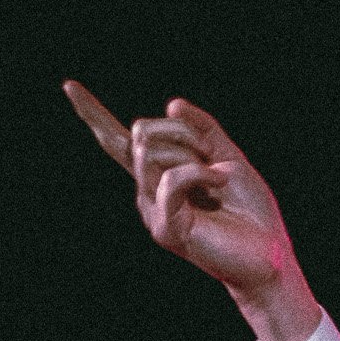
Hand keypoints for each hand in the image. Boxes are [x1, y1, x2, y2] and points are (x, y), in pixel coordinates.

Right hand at [63, 82, 320, 340]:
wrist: (270, 253)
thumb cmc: (251, 212)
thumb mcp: (228, 156)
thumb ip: (203, 129)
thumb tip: (171, 102)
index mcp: (160, 176)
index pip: (119, 142)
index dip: (93, 114)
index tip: (69, 86)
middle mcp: (149, 193)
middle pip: (142, 133)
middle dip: (181, 131)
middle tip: (214, 156)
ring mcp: (153, 210)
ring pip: (151, 151)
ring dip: (191, 151)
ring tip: (219, 175)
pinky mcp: (165, 227)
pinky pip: (170, 178)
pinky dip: (200, 171)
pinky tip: (221, 180)